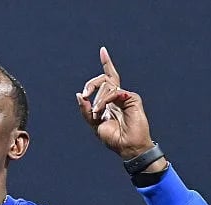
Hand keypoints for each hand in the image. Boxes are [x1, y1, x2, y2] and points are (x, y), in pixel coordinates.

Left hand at [76, 47, 161, 163]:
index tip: (103, 51)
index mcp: (110, 101)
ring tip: (97, 114)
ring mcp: (125, 96)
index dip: (106, 64)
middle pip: (104, 78)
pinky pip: (114, 92)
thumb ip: (86, 111)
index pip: (108, 78)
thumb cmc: (113, 138)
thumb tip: (79, 95)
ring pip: (107, 85)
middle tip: (85, 95)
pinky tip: (100, 111)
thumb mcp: (94, 124)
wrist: (127, 147)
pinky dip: (104, 101)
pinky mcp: (132, 98)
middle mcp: (118, 96)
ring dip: (97, 100)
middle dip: (91, 84)